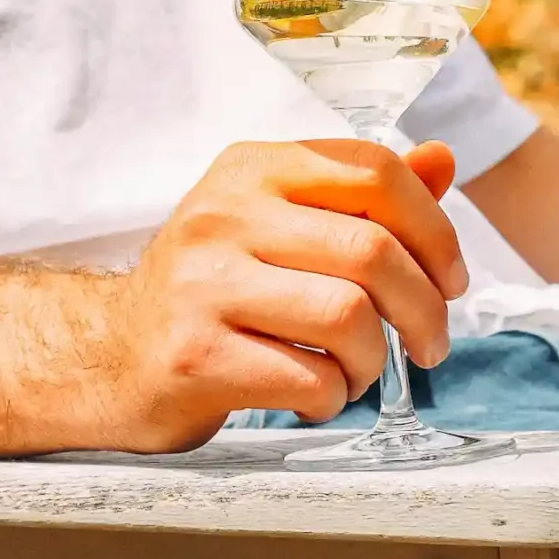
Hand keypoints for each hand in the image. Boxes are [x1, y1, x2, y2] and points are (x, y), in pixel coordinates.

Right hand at [91, 139, 468, 451]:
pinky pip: (310, 380)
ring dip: (373, 361)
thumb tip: (443, 160)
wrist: (107, 355)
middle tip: (430, 343)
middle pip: (373, 252)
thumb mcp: (276, 221)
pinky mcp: (196, 356)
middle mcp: (224, 215)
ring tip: (356, 372)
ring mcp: (204, 285)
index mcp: (252, 168)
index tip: (450, 279)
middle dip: (425, 309)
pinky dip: (333, 398)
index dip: (435, 229)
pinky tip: (313, 395)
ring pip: (348, 318)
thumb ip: (359, 195)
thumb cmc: (210, 289)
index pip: (373, 171)